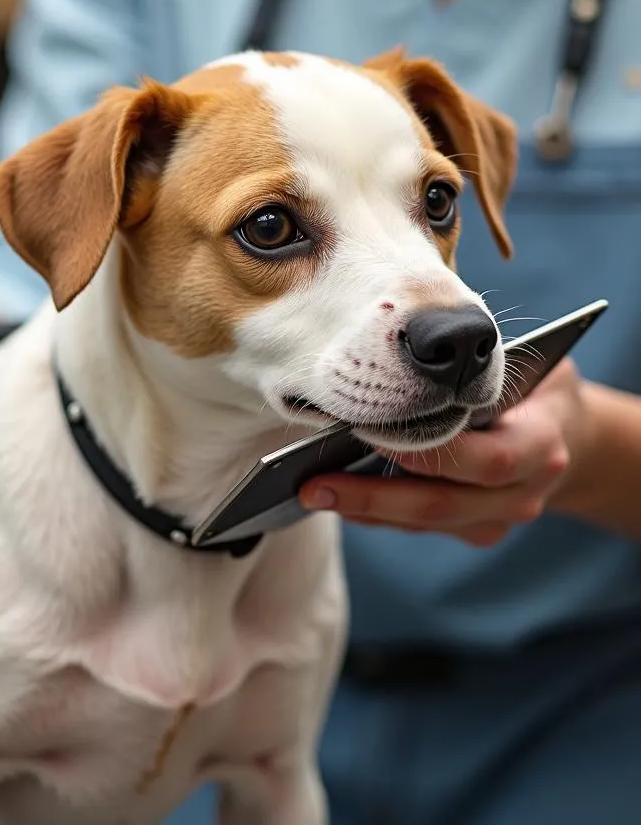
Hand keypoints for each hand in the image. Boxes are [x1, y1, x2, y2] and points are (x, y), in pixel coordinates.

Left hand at [297, 359, 588, 545]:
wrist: (565, 429)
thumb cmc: (528, 381)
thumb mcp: (520, 360)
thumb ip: (479, 362)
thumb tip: (406, 344)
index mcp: (541, 443)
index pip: (485, 458)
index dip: (427, 452)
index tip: (367, 433)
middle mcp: (522, 491)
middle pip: (442, 503)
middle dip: (374, 496)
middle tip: (314, 484)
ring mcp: (496, 517)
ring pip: (423, 522)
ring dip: (363, 509)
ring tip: (308, 492)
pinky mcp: (474, 529)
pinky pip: (417, 526)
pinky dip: (373, 512)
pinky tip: (331, 497)